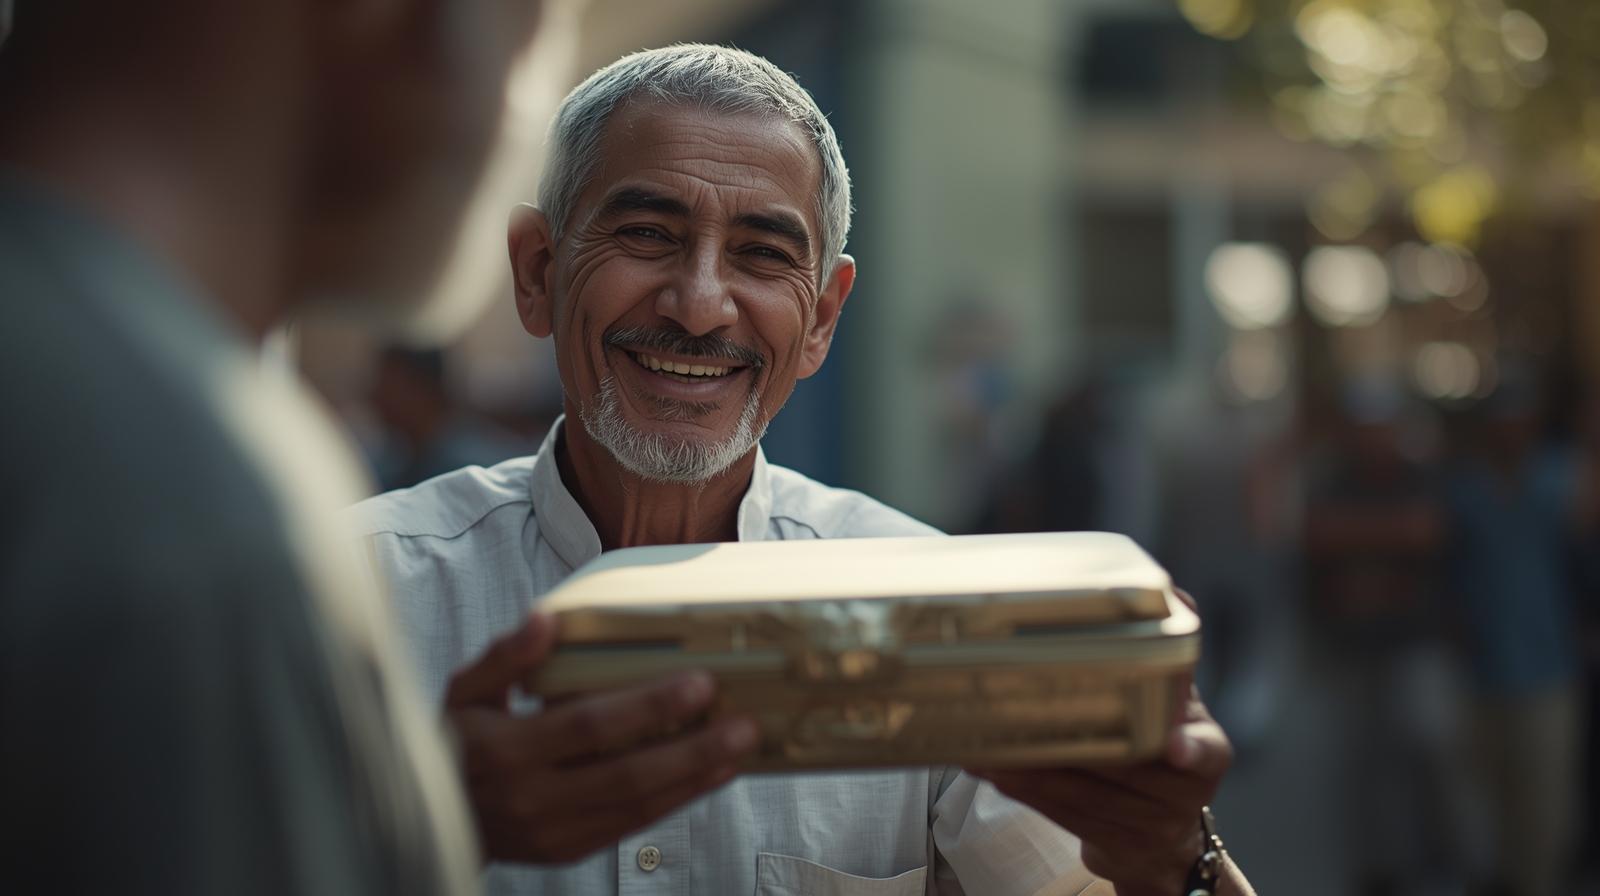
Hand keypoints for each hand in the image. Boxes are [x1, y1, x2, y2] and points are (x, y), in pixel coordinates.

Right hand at [445, 613, 759, 863]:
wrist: (430, 818)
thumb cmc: (452, 742)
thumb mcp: (462, 691)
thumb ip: (504, 657)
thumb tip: (543, 620)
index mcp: (506, 750)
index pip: (589, 725)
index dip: (647, 707)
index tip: (698, 684)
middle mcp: (531, 797)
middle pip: (625, 772)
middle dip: (691, 749)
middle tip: (741, 724)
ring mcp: (551, 831)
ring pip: (636, 806)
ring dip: (694, 778)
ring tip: (740, 750)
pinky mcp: (566, 850)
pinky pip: (630, 825)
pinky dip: (675, 800)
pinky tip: (708, 777)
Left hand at [969, 594, 1234, 895]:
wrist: (1159, 834)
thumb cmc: (1157, 748)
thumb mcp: (1175, 706)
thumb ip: (1167, 658)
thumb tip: (1167, 587)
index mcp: (1207, 748)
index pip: (1205, 749)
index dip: (1189, 749)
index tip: (1173, 746)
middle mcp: (1185, 792)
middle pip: (1122, 768)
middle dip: (1069, 743)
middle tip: (1021, 715)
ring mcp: (1152, 826)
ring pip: (1084, 796)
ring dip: (1030, 770)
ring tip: (986, 746)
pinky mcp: (1119, 849)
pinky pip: (1065, 818)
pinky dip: (1026, 791)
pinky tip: (993, 770)